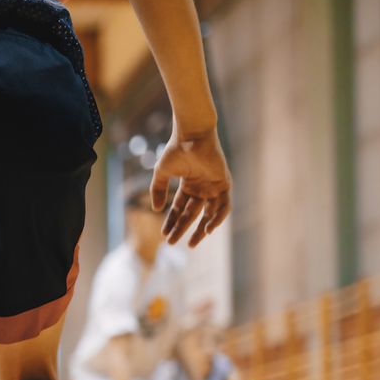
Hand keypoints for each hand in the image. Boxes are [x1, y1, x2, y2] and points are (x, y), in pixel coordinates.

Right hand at [151, 124, 230, 247]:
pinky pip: (224, 206)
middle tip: (174, 244)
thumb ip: (157, 191)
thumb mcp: (161, 174)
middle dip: (183, 229)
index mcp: (188, 185)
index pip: (179, 209)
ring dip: (201, 229)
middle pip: (192, 214)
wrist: (191, 136)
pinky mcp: (224, 183)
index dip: (171, 222)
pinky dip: (217, 218)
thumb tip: (155, 210)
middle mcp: (201, 187)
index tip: (164, 236)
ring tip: (192, 242)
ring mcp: (213, 186)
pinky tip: (208, 229)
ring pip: (209, 213)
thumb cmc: (176, 150)